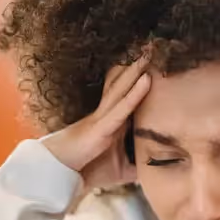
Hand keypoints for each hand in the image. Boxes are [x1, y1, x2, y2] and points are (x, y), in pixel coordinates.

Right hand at [42, 53, 151, 189]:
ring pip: (122, 88)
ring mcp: (103, 118)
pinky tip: (146, 79)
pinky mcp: (101, 127)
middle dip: (138, 65)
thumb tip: (157, 169)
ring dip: (136, 69)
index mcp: (112, 121)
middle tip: (153, 44)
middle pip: (124, 84)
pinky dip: (134, 93)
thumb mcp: (121, 170)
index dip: (138, 78)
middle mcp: (108, 114)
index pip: (128, 95)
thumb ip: (138, 166)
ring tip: (149, 51)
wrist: (62, 175)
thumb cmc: (88, 170)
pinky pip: (121, 107)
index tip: (154, 62)